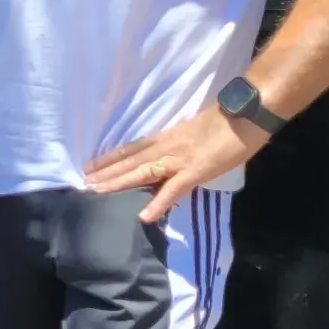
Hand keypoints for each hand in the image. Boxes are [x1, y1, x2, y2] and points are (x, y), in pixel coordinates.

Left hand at [86, 108, 265, 225]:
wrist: (246, 113)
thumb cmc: (227, 121)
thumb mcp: (195, 131)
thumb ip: (181, 143)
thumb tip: (173, 154)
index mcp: (168, 136)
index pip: (132, 148)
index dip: (111, 157)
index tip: (91, 165)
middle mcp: (167, 147)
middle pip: (130, 160)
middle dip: (106, 171)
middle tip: (82, 181)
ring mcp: (179, 159)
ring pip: (142, 172)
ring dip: (118, 182)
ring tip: (96, 191)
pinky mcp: (195, 171)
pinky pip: (173, 189)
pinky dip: (158, 202)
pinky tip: (144, 216)